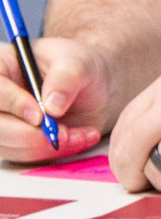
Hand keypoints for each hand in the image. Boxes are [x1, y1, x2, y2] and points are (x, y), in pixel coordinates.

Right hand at [0, 36, 109, 161]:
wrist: (93, 88)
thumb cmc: (80, 67)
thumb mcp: (79, 63)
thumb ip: (66, 78)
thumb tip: (52, 105)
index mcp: (2, 67)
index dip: (14, 104)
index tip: (40, 117)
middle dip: (30, 135)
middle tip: (63, 134)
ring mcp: (2, 122)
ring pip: (10, 145)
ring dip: (46, 146)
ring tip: (81, 134)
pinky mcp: (13, 142)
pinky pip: (25, 155)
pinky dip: (52, 152)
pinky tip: (78, 139)